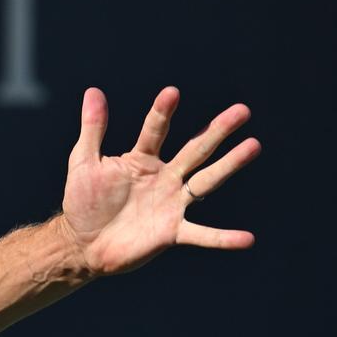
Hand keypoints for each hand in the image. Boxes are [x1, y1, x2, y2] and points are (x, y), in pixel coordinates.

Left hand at [58, 87, 260, 276]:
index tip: (171, 92)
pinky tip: (247, 239)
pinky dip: (223, 238)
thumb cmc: (83, 203)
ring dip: (230, 165)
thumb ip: (92, 129)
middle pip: (196, 150)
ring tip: (254, 146)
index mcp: (142, 160)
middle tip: (242, 111)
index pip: (155, 131)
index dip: (162, 112)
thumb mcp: (83, 163)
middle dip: (217, 131)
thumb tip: (93, 91)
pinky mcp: (172, 232)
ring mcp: (171, 204)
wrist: (82, 245)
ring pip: (206, 181)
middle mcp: (164, 178)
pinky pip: (202, 235)